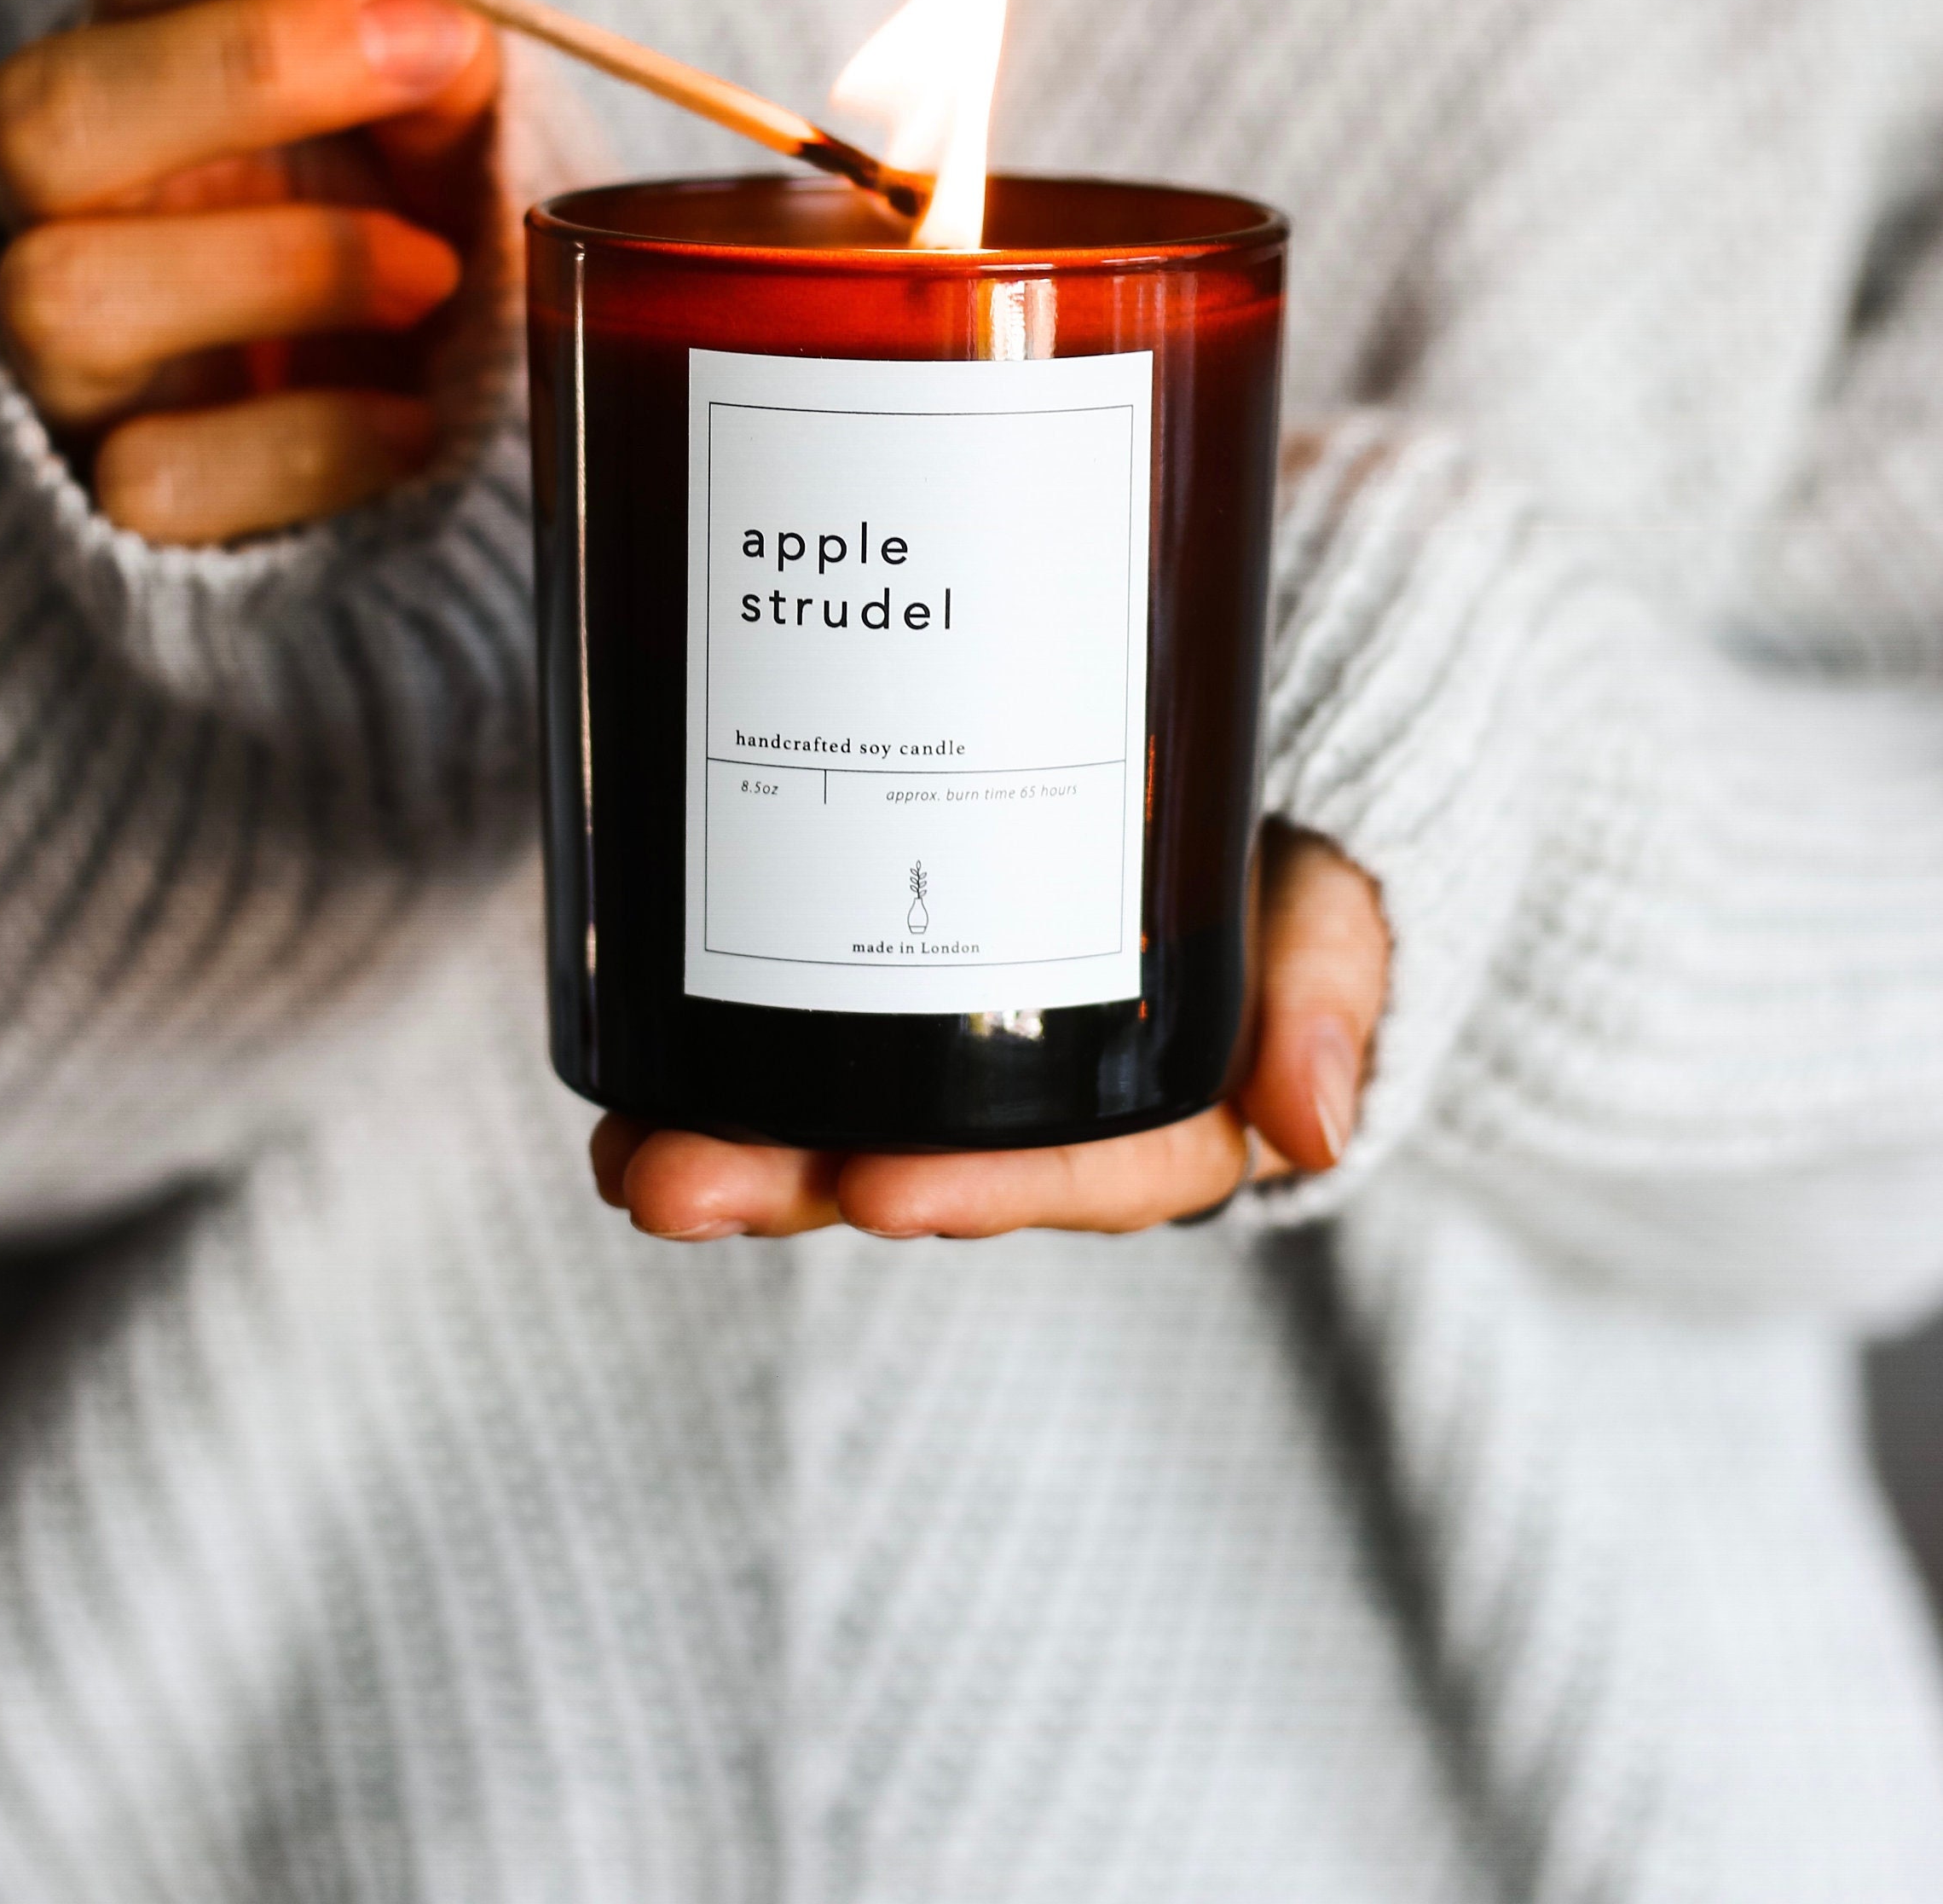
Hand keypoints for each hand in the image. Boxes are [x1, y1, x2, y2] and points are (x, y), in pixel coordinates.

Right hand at [0, 0, 499, 544]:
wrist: (376, 416)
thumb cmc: (388, 220)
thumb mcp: (428, 120)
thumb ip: (430, 45)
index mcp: (135, 69)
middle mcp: (65, 201)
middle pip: (44, 111)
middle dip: (249, 69)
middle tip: (439, 51)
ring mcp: (73, 352)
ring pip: (68, 291)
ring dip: (283, 265)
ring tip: (433, 275)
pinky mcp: (116, 489)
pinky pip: (162, 476)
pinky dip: (312, 441)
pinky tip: (415, 421)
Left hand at [594, 825, 1387, 1238]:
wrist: (1236, 766)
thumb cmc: (1289, 844)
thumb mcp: (1333, 900)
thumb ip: (1333, 982)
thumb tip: (1316, 1128)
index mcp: (1173, 1113)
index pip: (1093, 1173)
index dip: (992, 1186)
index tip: (884, 1193)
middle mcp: (1053, 1113)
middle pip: (929, 1170)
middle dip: (798, 1186)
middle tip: (679, 1188)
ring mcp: (963, 1069)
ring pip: (845, 1130)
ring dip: (735, 1153)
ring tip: (630, 1161)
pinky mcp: (894, 1006)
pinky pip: (804, 1056)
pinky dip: (715, 1078)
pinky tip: (626, 1090)